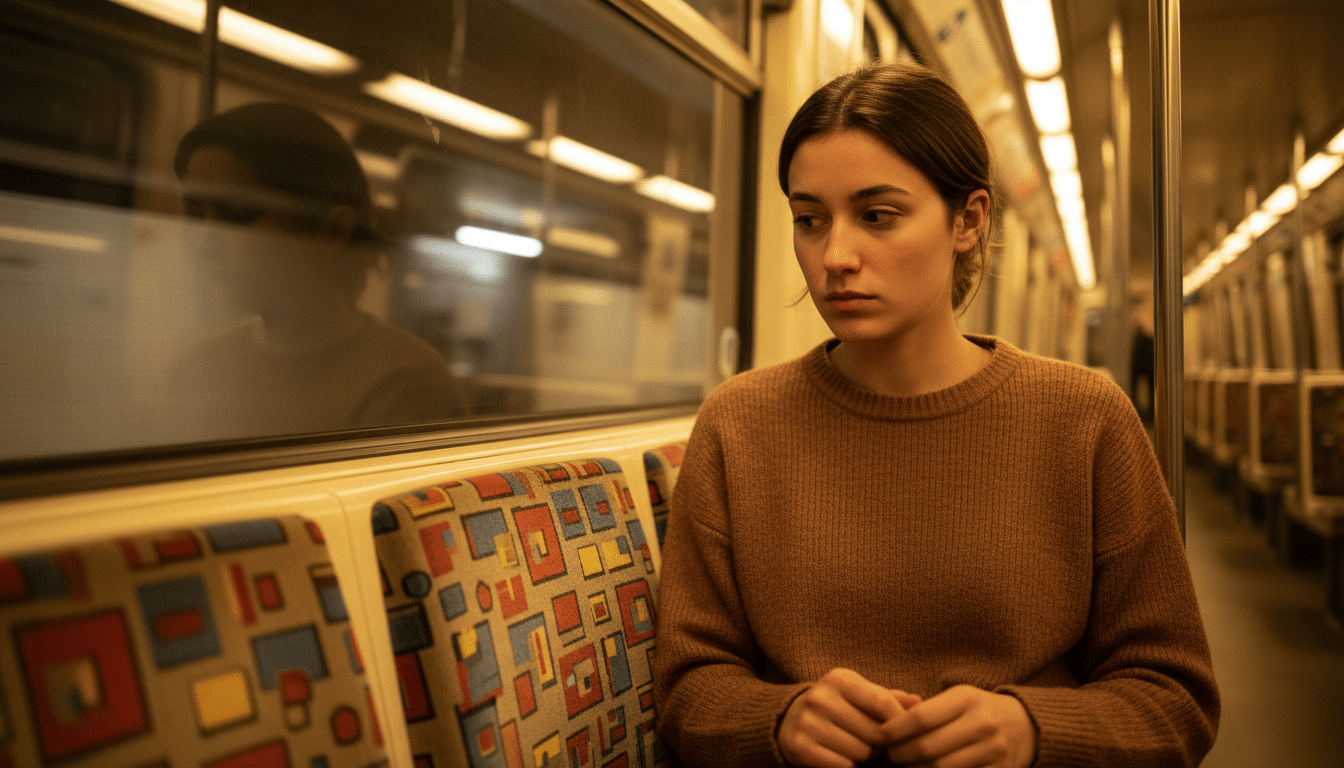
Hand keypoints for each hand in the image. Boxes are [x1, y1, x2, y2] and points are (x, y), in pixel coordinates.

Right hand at [777, 668, 917, 767]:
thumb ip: (887, 697)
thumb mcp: (857, 693)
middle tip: (869, 738)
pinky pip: (843, 766)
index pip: (883, 703)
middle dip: (878, 740)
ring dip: (862, 754)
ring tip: (850, 744)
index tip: (901, 731)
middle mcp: (821, 698)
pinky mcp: (800, 747)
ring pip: (860, 752)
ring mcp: (808, 723)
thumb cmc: (835, 706)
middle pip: (874, 732)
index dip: (899, 722)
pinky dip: (846, 765)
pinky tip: (838, 755)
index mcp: (839, 680)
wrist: (788, 720)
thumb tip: (918, 701)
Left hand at [879, 685, 1036, 767]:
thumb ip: (924, 709)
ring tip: (904, 766)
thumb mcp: (957, 698)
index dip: (893, 731)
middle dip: (900, 755)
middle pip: (928, 748)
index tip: (877, 737)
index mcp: (966, 699)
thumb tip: (884, 723)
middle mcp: (981, 724)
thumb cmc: (979, 710)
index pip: (921, 718)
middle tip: (888, 755)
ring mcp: (993, 751)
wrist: (1027, 725)